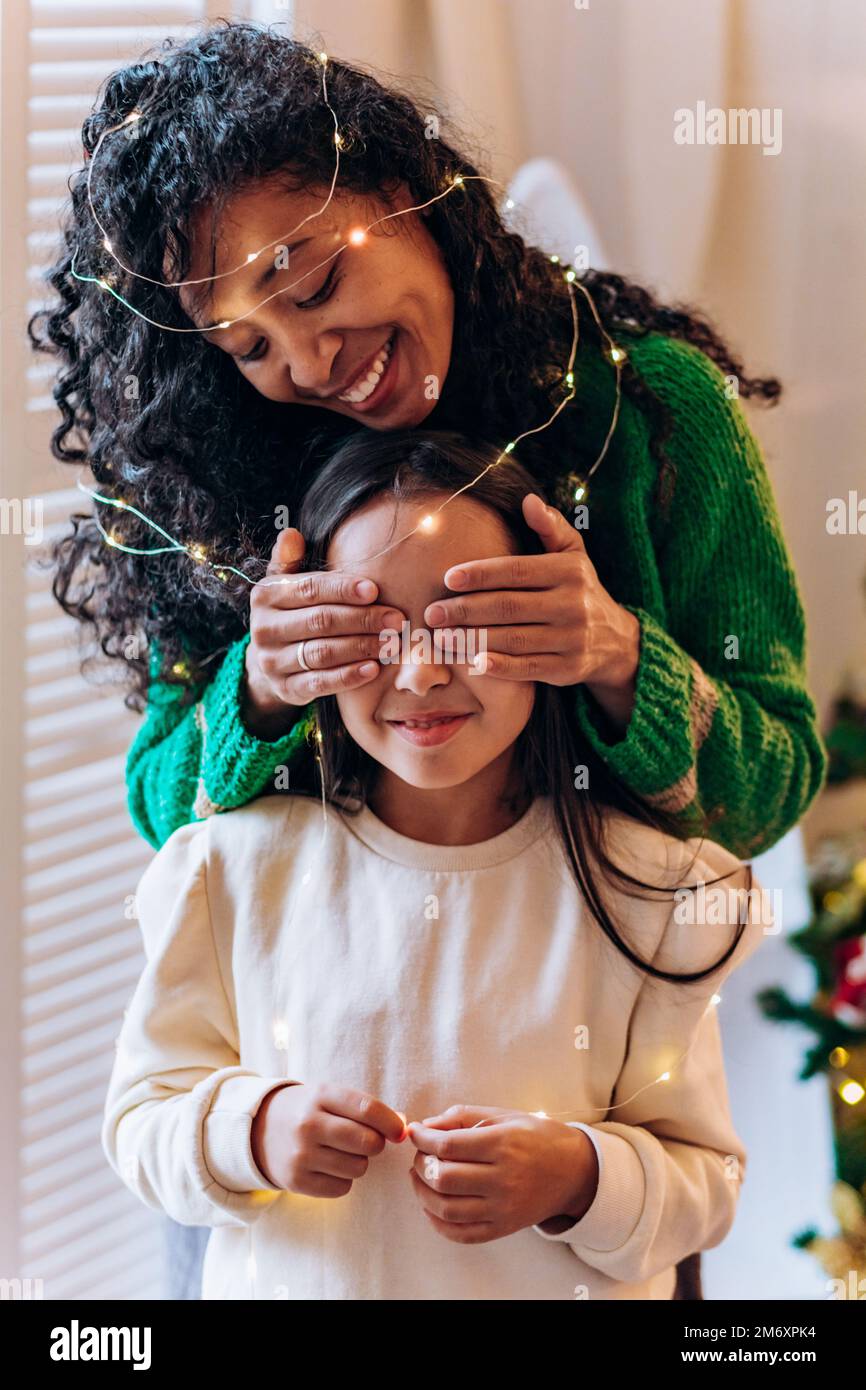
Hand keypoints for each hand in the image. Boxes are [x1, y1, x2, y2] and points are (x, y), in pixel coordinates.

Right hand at [243, 528, 405, 737]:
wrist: (270, 659)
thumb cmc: (291, 611)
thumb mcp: (286, 584)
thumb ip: (290, 561)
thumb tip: (291, 534)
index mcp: (265, 596)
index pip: (309, 590)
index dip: (342, 589)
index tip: (374, 590)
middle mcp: (263, 629)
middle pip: (320, 622)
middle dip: (362, 619)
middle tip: (396, 619)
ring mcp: (272, 662)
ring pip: (322, 653)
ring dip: (361, 647)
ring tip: (391, 642)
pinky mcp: (286, 689)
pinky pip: (320, 683)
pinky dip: (348, 676)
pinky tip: (373, 668)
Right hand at [250, 1082, 406, 1196]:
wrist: (259, 1129)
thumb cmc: (308, 1110)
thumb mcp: (330, 1097)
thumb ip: (365, 1109)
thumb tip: (402, 1127)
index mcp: (320, 1095)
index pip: (368, 1109)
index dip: (392, 1122)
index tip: (400, 1131)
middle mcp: (309, 1125)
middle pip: (368, 1142)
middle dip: (375, 1144)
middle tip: (366, 1140)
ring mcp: (301, 1155)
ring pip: (358, 1168)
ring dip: (358, 1163)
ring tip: (341, 1152)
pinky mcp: (297, 1181)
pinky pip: (342, 1188)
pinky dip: (343, 1180)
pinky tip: (328, 1167)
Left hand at [406, 1104, 598, 1242]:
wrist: (574, 1171)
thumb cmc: (536, 1137)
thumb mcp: (504, 1116)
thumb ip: (463, 1116)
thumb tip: (426, 1127)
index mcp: (503, 1144)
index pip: (448, 1146)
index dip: (422, 1139)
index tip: (414, 1132)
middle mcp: (504, 1178)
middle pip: (444, 1178)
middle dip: (420, 1164)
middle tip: (419, 1154)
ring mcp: (504, 1207)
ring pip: (447, 1209)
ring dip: (422, 1193)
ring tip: (420, 1177)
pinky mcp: (504, 1228)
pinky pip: (462, 1234)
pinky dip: (438, 1222)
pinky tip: (431, 1205)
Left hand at [422, 494, 639, 729]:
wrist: (617, 641)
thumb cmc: (580, 590)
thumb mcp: (574, 555)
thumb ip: (550, 527)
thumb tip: (528, 500)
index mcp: (570, 571)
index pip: (518, 570)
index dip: (482, 574)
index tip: (448, 577)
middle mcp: (573, 605)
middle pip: (509, 607)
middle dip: (466, 610)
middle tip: (432, 612)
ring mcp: (571, 640)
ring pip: (513, 639)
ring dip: (472, 639)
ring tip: (441, 637)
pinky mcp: (566, 669)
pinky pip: (527, 668)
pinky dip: (499, 666)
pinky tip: (473, 662)